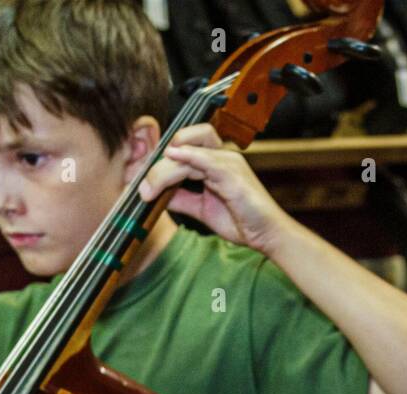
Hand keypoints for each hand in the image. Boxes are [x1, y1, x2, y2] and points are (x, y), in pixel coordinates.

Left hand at [137, 123, 292, 255]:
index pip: (181, 146)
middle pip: (181, 143)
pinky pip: (207, 159)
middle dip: (157, 163)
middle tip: (142, 186)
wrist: (266, 235)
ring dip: (165, 168)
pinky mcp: (233, 174)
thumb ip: (180, 198)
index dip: (159, 157)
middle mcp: (220, 157)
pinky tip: (173, 158)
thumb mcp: (200, 209)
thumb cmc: (242, 220)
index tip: (140, 175)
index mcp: (213, 162)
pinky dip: (189, 156)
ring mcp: (228, 163)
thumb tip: (155, 194)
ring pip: (189, 151)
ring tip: (149, 188)